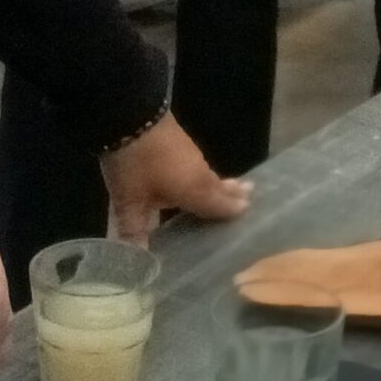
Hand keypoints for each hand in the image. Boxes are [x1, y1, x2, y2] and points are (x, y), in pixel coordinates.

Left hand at [100, 113, 251, 243]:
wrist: (129, 112)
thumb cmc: (135, 163)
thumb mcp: (130, 201)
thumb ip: (134, 232)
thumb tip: (136, 268)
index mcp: (195, 189)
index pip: (220, 205)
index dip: (232, 211)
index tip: (249, 214)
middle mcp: (198, 172)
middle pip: (219, 186)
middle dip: (232, 193)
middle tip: (250, 197)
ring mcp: (188, 153)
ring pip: (209, 173)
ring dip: (219, 182)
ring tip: (230, 187)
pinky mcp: (176, 140)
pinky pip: (198, 164)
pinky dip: (203, 173)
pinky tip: (195, 175)